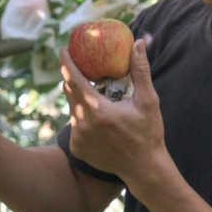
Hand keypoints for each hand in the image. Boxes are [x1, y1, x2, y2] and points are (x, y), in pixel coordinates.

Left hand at [60, 39, 168, 184]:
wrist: (144, 168)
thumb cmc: (148, 133)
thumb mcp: (148, 101)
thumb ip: (140, 71)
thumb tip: (139, 43)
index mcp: (98, 110)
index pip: (74, 79)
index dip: (66, 62)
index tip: (63, 49)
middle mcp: (83, 124)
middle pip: (70, 92)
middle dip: (74, 78)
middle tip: (83, 67)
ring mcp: (78, 138)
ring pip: (73, 108)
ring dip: (81, 99)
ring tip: (97, 96)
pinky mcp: (77, 148)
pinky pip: (76, 125)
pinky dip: (84, 117)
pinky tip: (100, 120)